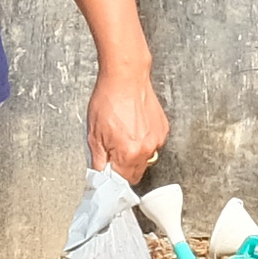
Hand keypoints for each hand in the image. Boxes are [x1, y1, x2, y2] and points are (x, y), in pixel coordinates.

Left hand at [88, 63, 168, 178]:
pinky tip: (133, 127)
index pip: (122, 181)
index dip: (112, 179)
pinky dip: (143, 141)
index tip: (107, 174)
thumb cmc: (109, 99)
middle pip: (135, 173)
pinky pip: (152, 145)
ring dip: (134, 154)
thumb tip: (100, 175)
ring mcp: (158, 139)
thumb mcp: (94, 134)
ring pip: (145, 159)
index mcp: (129, 153)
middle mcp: (147, 149)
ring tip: (123, 135)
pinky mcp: (163, 129)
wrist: (126, 77)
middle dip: (123, 168)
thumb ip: (98, 160)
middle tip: (111, 152)